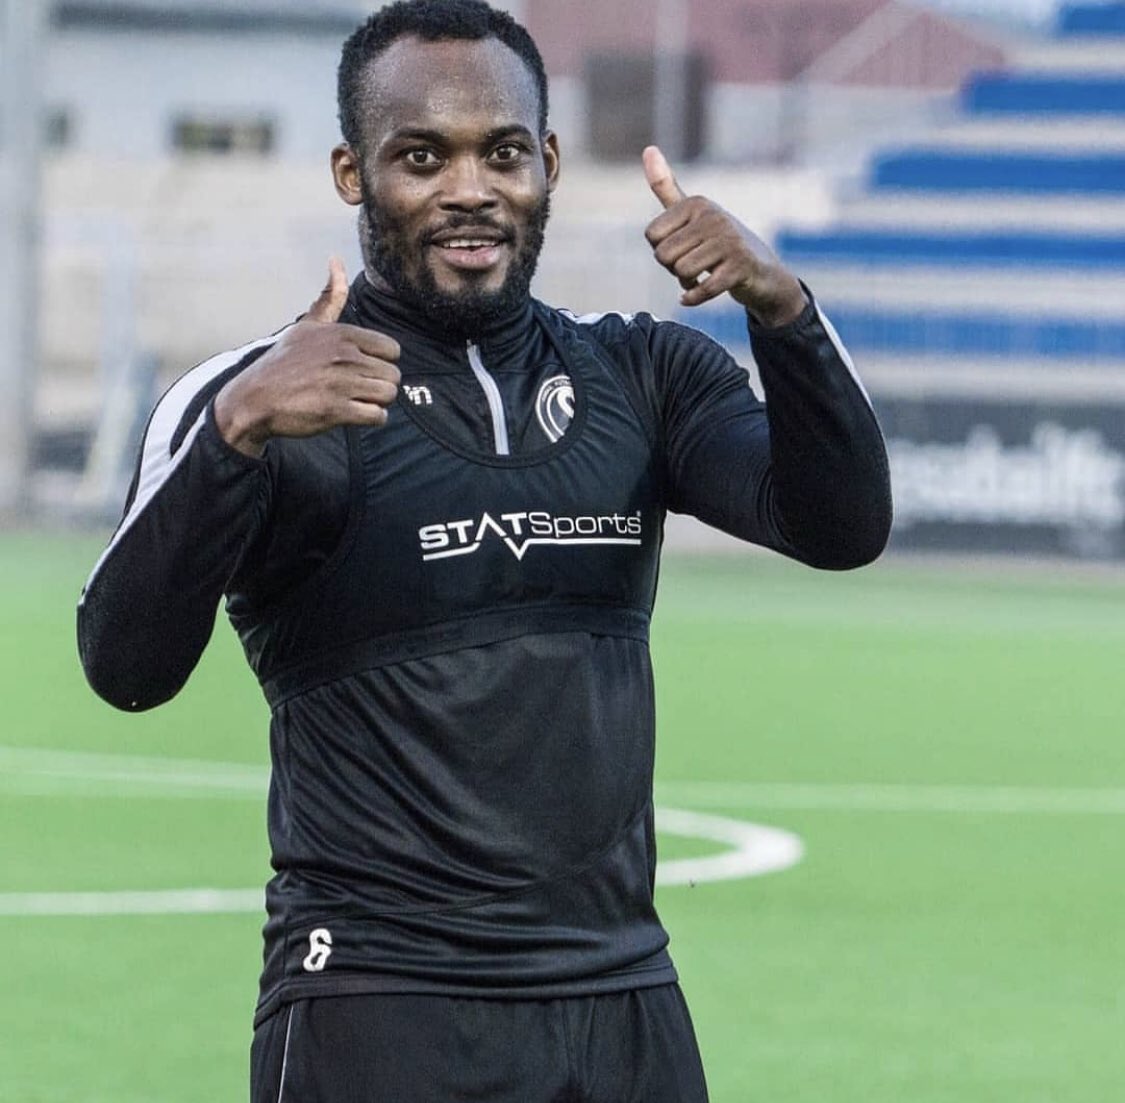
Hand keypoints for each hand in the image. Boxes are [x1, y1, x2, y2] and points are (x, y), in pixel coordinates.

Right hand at [214, 258, 401, 456]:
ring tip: (356, 400)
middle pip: (393, 375)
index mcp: (341, 335)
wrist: (255, 398)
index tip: (362, 367)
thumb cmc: (285, 362)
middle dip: (379, 385)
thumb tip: (336, 258)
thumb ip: (330, 297)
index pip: (392, 350)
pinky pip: (378, 416)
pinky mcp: (336, 410)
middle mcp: (343, 356)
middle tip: (357, 388)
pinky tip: (353, 414)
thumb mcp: (308, 326)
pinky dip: (370, 417)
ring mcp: (340, 383)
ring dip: (377, 402)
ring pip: (389, 395)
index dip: (381, 362)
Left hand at [642, 145, 806, 327]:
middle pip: (664, 256)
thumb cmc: (719, 242)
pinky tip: (692, 298)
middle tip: (692, 268)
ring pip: (682, 272)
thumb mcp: (692, 214)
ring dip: (686, 284)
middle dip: (673, 270)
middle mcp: (713, 216)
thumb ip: (666, 187)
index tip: (682, 250)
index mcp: (696, 203)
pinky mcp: (741, 265)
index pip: (652, 236)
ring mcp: (729, 240)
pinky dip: (693, 298)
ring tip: (701, 278)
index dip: (662, 251)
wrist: (762, 272)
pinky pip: (704, 288)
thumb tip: (648, 149)